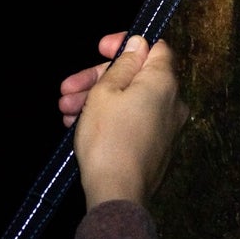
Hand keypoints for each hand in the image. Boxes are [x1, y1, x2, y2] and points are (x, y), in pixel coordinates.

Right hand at [59, 32, 188, 209]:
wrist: (117, 195)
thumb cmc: (109, 139)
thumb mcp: (106, 92)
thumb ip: (124, 64)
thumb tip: (139, 44)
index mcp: (165, 82)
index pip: (155, 47)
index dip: (127, 43)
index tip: (102, 48)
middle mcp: (173, 102)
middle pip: (136, 76)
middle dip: (98, 79)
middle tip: (68, 88)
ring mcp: (166, 127)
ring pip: (130, 101)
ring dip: (96, 101)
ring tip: (66, 112)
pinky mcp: (157, 147)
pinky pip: (133, 122)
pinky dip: (109, 119)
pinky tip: (78, 126)